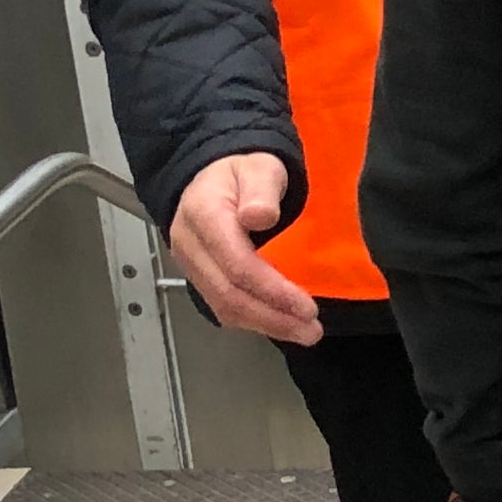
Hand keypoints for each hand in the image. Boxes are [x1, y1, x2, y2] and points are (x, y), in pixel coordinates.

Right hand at [169, 152, 320, 345]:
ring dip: (265, 325)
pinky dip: (253, 319)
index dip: (272, 291)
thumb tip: (258, 216)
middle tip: (312, 330)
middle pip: (228, 294)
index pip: (237, 265)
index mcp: (204, 215)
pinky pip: (221, 305)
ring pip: (223, 306)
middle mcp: (190, 244)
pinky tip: (280, 323)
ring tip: (303, 333)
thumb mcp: (259, 168)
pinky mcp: (197, 276)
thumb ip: (261, 190)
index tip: (307, 307)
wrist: (211, 174)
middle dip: (272, 317)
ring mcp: (190, 263)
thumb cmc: (242, 171)